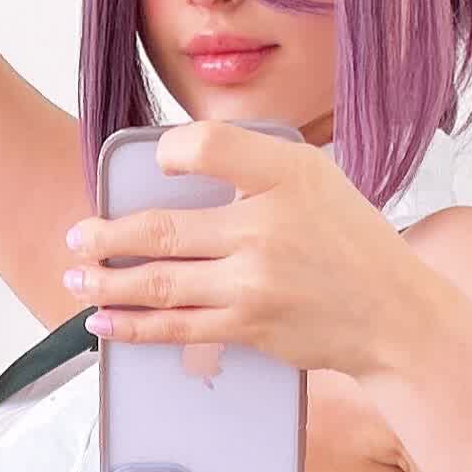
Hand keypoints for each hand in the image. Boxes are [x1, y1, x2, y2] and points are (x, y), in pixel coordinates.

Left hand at [61, 121, 450, 388]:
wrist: (393, 313)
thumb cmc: (349, 242)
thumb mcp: (315, 179)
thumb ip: (254, 166)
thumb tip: (181, 162)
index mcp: (286, 174)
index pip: (206, 145)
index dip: (169, 151)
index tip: (153, 161)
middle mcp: (266, 225)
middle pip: (163, 227)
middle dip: (108, 235)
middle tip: (79, 237)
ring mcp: (255, 281)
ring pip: (160, 281)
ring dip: (108, 281)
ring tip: (79, 276)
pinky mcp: (249, 325)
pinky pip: (177, 326)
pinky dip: (134, 325)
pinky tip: (105, 321)